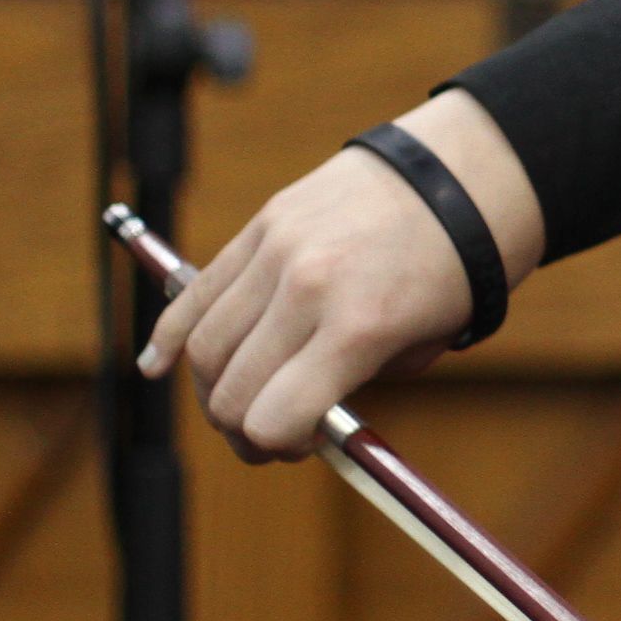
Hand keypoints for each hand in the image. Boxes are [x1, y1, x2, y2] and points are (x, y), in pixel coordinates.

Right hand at [140, 88, 545, 460]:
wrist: (462, 175)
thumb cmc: (455, 269)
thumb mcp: (423, 345)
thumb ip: (354, 384)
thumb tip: (294, 420)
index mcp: (358, 327)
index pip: (274, 421)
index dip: (280, 446)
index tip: (300, 445)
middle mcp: (307, 289)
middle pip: (231, 393)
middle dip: (243, 429)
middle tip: (267, 434)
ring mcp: (276, 251)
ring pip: (203, 347)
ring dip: (212, 389)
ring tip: (238, 400)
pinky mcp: (261, 224)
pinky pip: (195, 292)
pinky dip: (171, 336)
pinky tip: (157, 366)